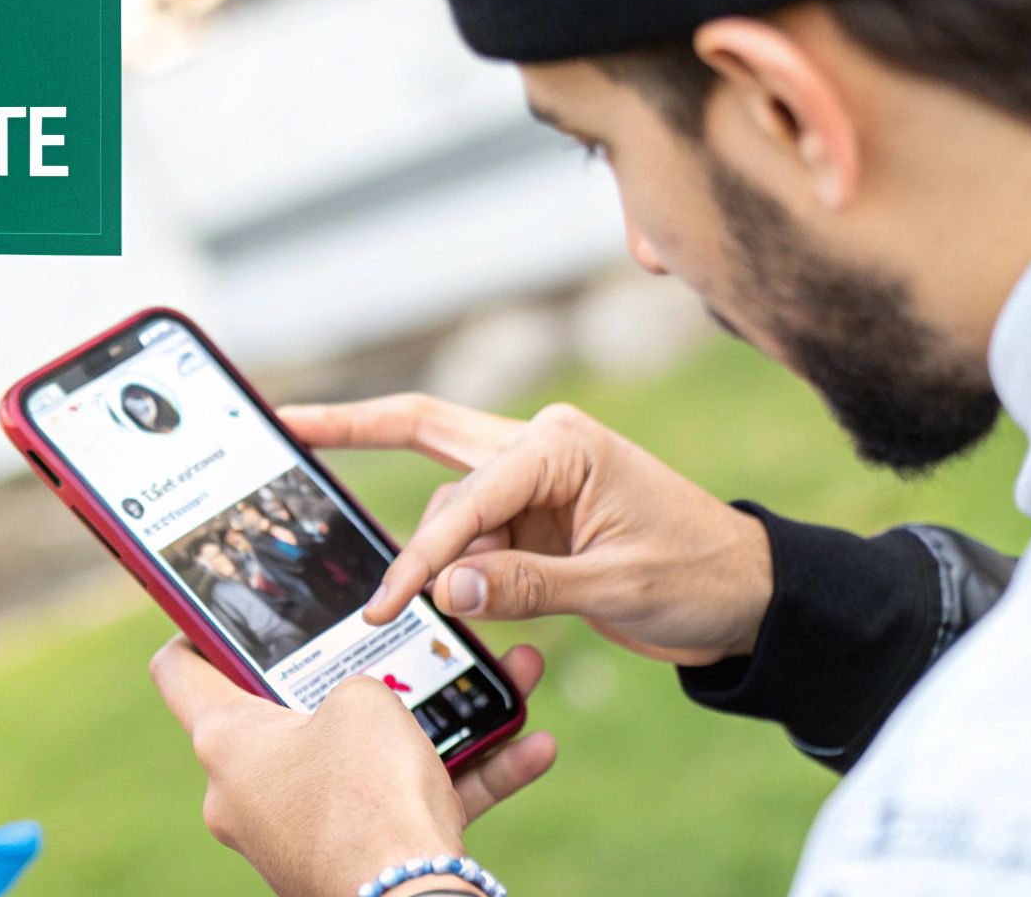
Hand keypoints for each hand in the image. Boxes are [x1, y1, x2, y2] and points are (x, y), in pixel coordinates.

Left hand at [150, 636, 555, 896]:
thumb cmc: (367, 791)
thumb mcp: (364, 697)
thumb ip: (358, 680)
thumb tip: (364, 707)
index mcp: (226, 741)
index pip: (181, 672)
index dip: (198, 629)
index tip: (229, 607)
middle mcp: (249, 792)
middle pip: (292, 714)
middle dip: (358, 675)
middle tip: (394, 638)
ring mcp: (299, 833)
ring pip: (369, 760)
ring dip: (434, 723)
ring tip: (498, 680)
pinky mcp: (352, 861)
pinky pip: (406, 805)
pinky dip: (463, 776)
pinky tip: (531, 745)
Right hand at [280, 395, 773, 665]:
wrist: (747, 596)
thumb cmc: (699, 577)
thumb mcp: (616, 589)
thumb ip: (525, 587)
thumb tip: (444, 589)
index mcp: (562, 445)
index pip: (467, 495)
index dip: (420, 554)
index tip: (384, 605)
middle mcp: (540, 449)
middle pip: (426, 430)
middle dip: (353, 428)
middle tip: (283, 421)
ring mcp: (534, 483)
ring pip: (447, 506)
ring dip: (427, 555)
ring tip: (393, 609)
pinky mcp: (533, 520)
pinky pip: (469, 537)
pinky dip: (445, 566)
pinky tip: (421, 592)